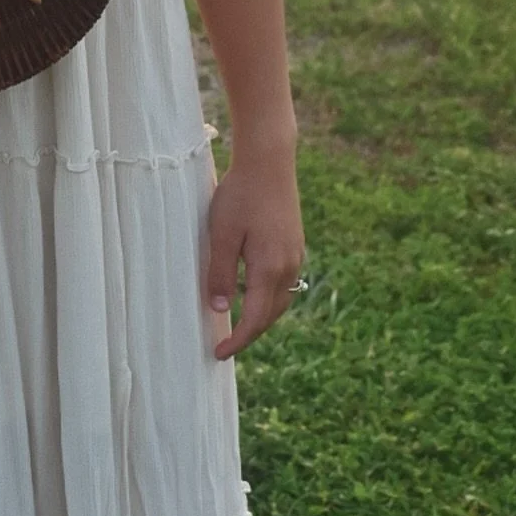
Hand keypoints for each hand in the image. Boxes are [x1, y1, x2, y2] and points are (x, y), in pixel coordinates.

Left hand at [205, 148, 304, 360]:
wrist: (269, 162)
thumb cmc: (240, 194)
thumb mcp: (221, 233)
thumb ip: (220, 273)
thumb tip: (220, 310)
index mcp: (270, 268)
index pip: (255, 319)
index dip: (238, 341)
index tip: (219, 354)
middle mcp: (289, 266)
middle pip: (272, 314)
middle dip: (251, 333)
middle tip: (226, 345)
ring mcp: (296, 255)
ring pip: (281, 300)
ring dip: (261, 316)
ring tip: (238, 323)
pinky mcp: (295, 244)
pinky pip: (284, 282)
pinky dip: (269, 297)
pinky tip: (252, 292)